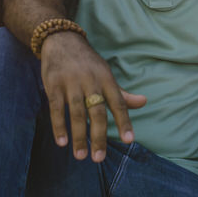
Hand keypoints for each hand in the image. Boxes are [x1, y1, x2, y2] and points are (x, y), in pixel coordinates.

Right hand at [39, 31, 146, 162]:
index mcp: (106, 79)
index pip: (119, 102)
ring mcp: (71, 83)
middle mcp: (90, 81)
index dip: (125, 121)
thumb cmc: (88, 63)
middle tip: (99, 158)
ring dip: (78, 136)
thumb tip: (144, 102)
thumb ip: (122, 93)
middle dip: (98, 136)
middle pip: (97, 112)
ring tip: (81, 156)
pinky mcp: (53, 85)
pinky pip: (56, 108)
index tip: (130, 140)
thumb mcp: (106, 74)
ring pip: (76, 113)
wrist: (62, 40)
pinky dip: (59, 126)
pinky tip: (62, 142)